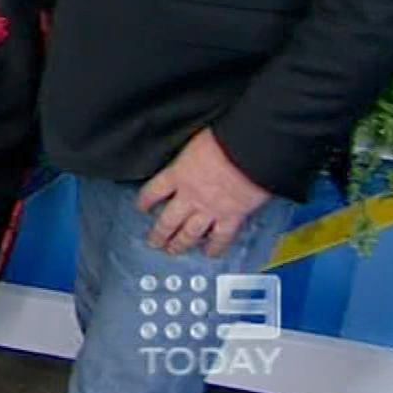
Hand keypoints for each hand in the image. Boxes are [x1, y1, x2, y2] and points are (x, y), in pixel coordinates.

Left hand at [137, 129, 272, 257]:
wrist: (251, 151)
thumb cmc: (227, 138)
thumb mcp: (197, 141)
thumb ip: (191, 155)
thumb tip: (192, 154)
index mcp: (179, 174)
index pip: (154, 191)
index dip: (145, 201)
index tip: (141, 207)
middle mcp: (190, 195)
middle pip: (168, 220)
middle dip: (159, 233)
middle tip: (153, 241)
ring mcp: (210, 209)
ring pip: (189, 234)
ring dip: (180, 244)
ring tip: (173, 251)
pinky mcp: (231, 217)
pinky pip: (220, 238)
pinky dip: (215, 248)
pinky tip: (210, 254)